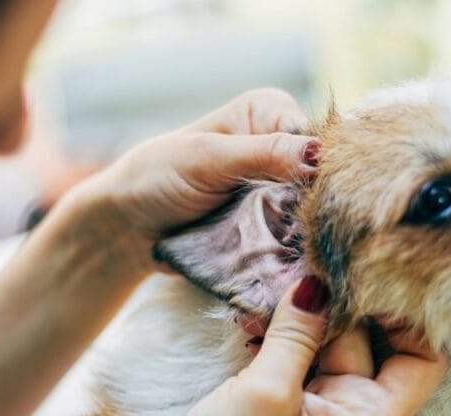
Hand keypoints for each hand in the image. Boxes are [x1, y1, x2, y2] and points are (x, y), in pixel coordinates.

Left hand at [92, 89, 319, 238]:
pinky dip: (295, 254)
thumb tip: (317, 154)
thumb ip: (262, 154)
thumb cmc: (156, 178)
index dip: (323, 169)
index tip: (313, 198)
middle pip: (323, 180)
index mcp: (270, 113)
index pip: (319, 138)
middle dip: (317, 206)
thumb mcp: (207, 159)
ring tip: (297, 252)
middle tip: (303, 233)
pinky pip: (298, 241)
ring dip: (307, 235)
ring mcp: (281, 193)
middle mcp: (282, 148)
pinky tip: (297, 268)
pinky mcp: (274, 229)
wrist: (127, 229)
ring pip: (315, 215)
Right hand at [137, 276, 446, 415]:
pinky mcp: (291, 408)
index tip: (369, 280)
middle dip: (336, 307)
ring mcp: (323, 412)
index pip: (425, 358)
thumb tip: (317, 282)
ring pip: (329, 345)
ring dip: (299, 320)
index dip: (407, 317)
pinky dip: (278, 339)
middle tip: (302, 269)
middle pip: (371, 342)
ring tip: (263, 297)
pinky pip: (298, 358)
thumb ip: (297, 334)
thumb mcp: (266, 393)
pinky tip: (248, 322)